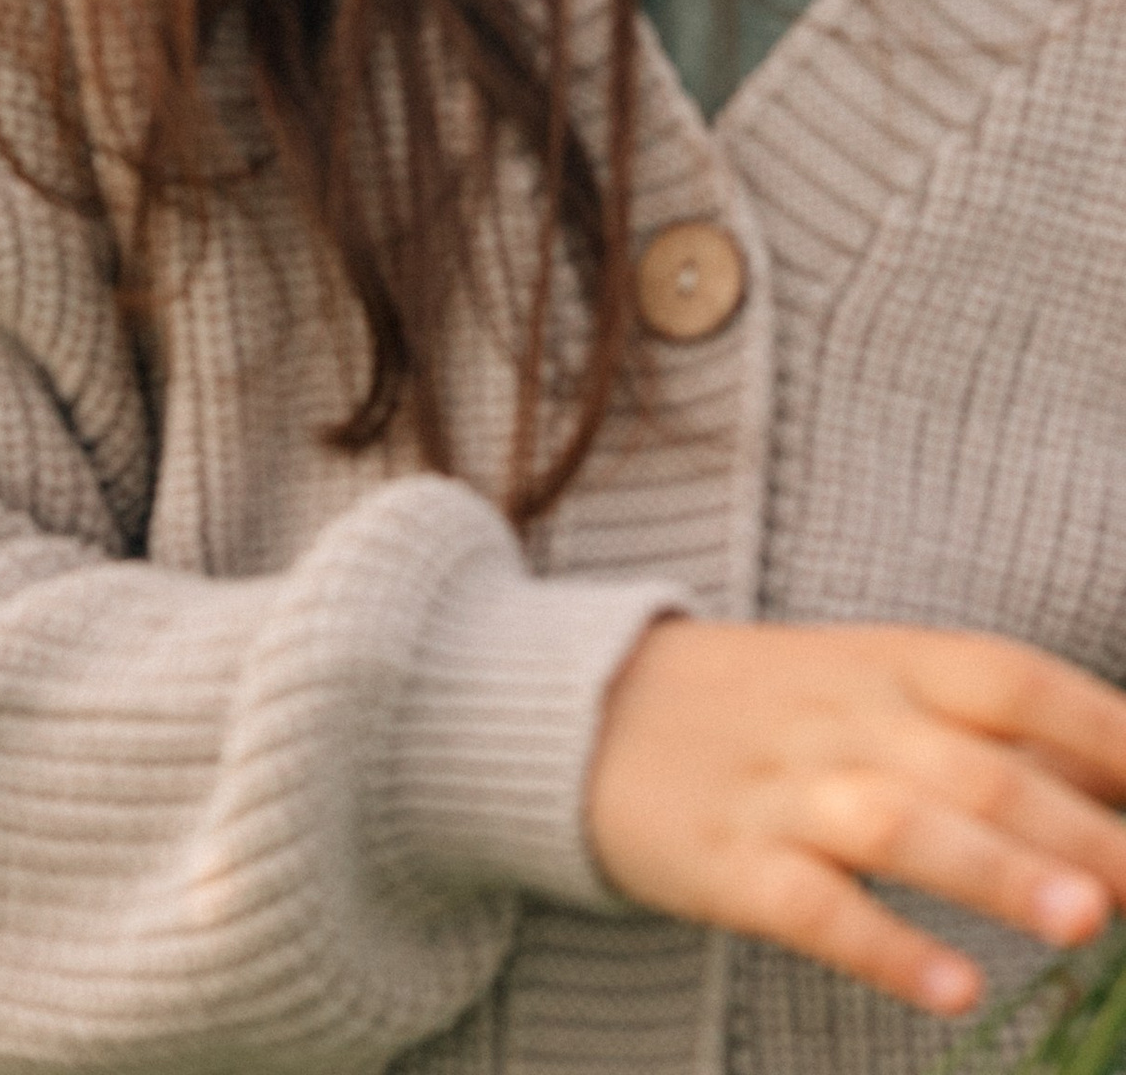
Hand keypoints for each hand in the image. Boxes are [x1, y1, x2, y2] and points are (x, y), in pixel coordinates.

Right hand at [588, 616, 1125, 1016]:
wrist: (580, 708)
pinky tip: (953, 990)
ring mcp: (778, 789)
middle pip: (971, 763)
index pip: (1009, 679)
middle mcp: (839, 717)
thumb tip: (1115, 773)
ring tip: (1085, 920)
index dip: (1101, 725)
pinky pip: (810, 906)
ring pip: (898, 824)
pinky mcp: (723, 860)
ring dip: (995, 873)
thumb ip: (981, 732)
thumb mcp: (864, 686)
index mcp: (883, 663)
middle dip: (1075, 823)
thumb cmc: (762, 708)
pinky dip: (884, 946)